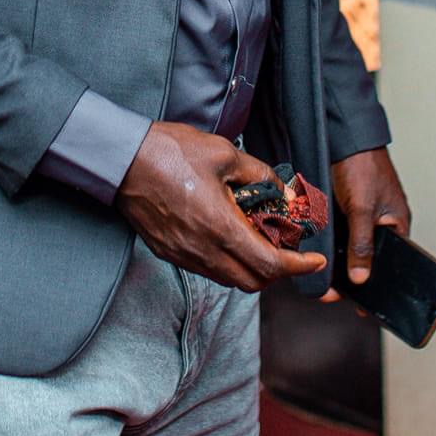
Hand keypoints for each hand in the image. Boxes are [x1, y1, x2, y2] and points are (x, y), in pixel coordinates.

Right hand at [114, 123, 327, 292]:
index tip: (315, 259)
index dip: (298, 266)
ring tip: (261, 240)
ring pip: (229, 279)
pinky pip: (208, 269)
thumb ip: (259, 176)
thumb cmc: (170, 152)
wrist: (121, 160)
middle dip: (278, 271)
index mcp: (220, 228)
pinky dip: (228, 262)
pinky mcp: (169, 252)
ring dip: (252, 267)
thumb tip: (283, 192)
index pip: (269, 265)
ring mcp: (183, 255)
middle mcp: (202, 251)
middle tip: (290, 249)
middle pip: (252, 282)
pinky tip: (231, 236)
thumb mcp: (225, 153)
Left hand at [321, 147, 410, 301]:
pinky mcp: (342, 211)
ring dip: (337, 259)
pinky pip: (336, 234)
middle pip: (366, 259)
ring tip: (321, 276)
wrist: (344, 137)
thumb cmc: (364, 166)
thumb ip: (362, 244)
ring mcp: (360, 219)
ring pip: (348, 248)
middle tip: (331, 292)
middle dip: (350, 276)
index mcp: (396, 227)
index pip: (390, 266)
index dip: (377, 286)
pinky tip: (315, 252)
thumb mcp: (363, 209)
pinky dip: (327, 242)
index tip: (361, 306)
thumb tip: (361, 278)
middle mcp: (379, 226)